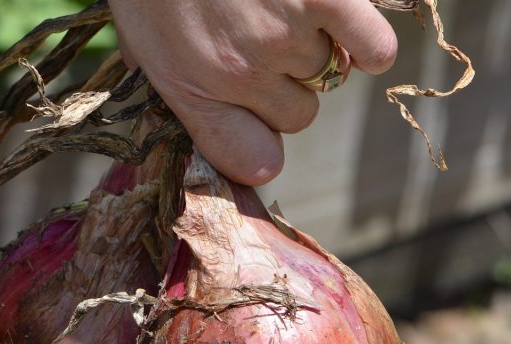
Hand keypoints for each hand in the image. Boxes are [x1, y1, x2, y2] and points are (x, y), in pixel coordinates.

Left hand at [108, 0, 397, 185]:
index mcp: (190, 87)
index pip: (250, 160)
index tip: (261, 124)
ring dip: (316, 45)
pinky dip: (367, 41)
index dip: (261, 145)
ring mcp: (285, 36)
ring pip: (329, 74)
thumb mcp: (138, 34)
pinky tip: (344, 19)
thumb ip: (169, 83)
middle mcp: (239, 73)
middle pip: (298, 116)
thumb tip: (193, 125)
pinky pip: (373, 49)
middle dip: (286, 84)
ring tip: (284, 5)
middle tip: (266, 39)